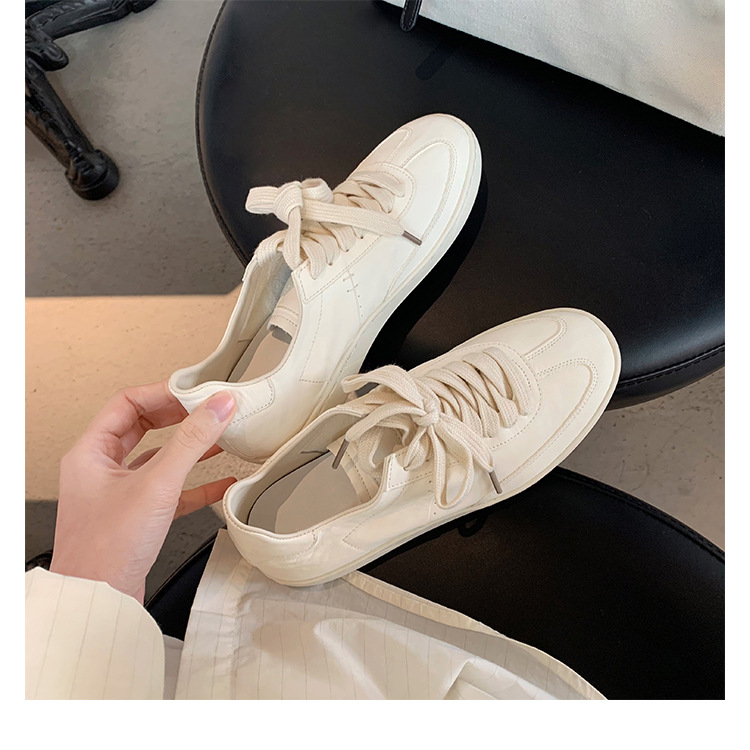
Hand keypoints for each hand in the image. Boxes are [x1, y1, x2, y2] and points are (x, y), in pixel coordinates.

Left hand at [50, 380, 236, 602]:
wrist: (98, 603)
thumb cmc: (107, 548)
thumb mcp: (157, 485)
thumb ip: (191, 442)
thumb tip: (218, 406)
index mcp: (92, 452)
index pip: (127, 404)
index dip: (162, 393)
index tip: (197, 391)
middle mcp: (101, 469)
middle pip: (143, 427)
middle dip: (178, 417)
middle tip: (208, 408)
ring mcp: (119, 493)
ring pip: (158, 459)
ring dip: (189, 448)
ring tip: (220, 437)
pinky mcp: (137, 517)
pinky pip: (170, 490)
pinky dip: (195, 485)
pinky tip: (222, 483)